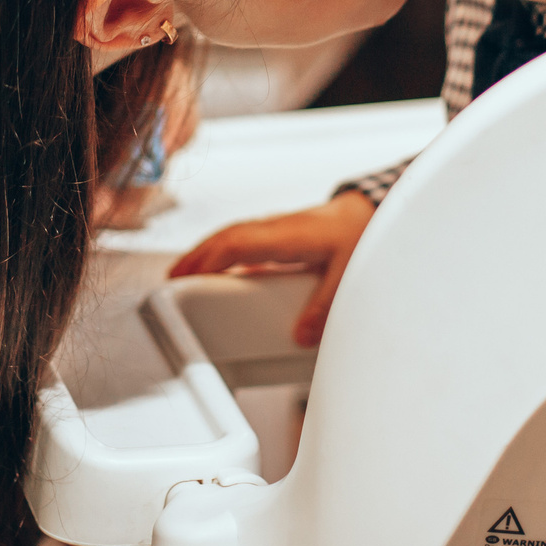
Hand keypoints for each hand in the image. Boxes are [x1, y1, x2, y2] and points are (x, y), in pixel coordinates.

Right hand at [166, 190, 377, 347]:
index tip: (187, 279)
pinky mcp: (279, 234)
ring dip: (205, 253)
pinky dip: (222, 253)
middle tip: (172, 282)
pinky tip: (219, 269)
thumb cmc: (362, 234)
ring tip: (184, 275)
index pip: (237, 244)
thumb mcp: (349, 275)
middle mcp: (277, 228)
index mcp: (289, 235)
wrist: (373, 210)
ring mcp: (276, 228)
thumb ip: (324, 307)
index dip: (209, 260)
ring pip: (230, 236)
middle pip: (225, 238)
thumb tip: (301, 335)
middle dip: (195, 258)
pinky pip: (242, 241)